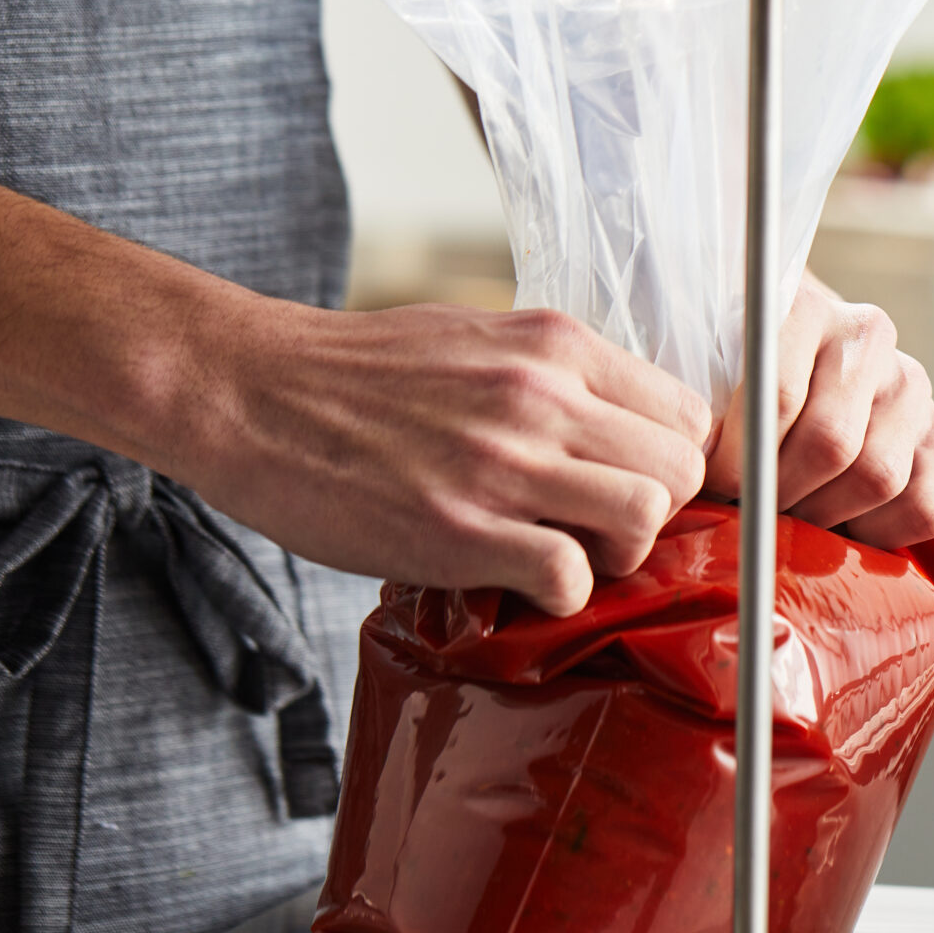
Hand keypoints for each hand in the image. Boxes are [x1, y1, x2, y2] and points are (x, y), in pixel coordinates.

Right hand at [187, 301, 711, 615]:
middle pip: (680, 469)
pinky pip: (570, 578)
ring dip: (614, 554)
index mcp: (555, 346)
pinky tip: (515, 580)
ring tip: (562, 552)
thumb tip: (619, 427)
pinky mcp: (461, 530)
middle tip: (599, 527)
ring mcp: (503, 463)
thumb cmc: (358, 374)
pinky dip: (558, 594)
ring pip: (644, 519)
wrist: (248, 391)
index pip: (686, 412)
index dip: (669, 461)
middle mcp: (542, 396)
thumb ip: (556, 376)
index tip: (630, 483)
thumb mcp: (478, 337)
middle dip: (655, 510)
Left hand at [705, 277, 933, 550]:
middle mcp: (869, 337)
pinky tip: (845, 523)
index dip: (739, 461)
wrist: (793, 380)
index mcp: (806, 307)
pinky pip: (924, 508)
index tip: (712, 486)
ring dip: (826, 516)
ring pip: (878, 477)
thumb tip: (695, 464)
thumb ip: (698, 402)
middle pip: (831, 443)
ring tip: (792, 516)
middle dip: (782, 495)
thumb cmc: (733, 387)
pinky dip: (881, 533)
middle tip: (753, 511)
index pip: (778, 397)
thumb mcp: (702, 373)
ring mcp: (912, 387)